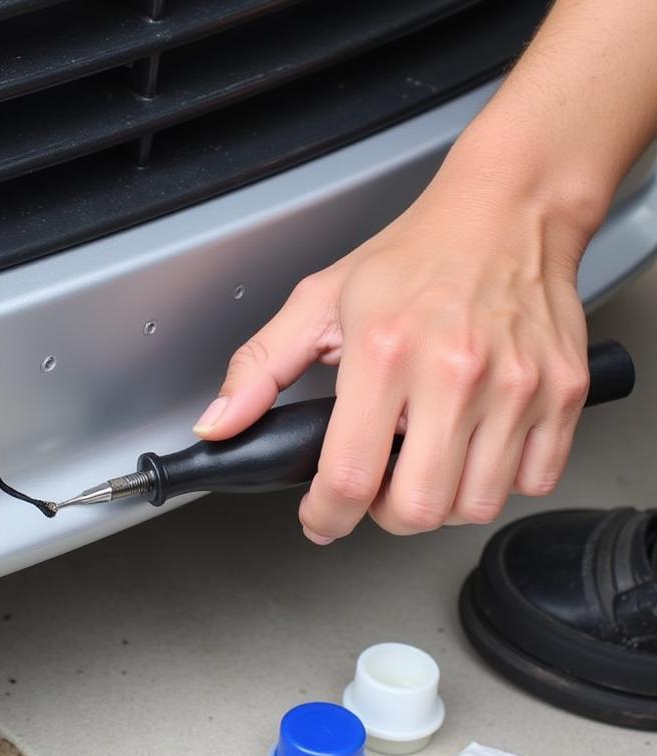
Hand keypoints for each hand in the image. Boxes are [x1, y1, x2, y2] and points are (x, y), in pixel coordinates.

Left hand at [193, 157, 591, 543]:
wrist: (507, 211)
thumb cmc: (414, 257)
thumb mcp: (318, 303)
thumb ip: (259, 369)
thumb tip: (217, 425)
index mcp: (384, 353)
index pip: (349, 479)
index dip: (325, 517)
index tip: (319, 517)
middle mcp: (455, 373)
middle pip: (417, 509)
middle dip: (384, 515)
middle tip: (376, 486)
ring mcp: (517, 386)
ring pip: (475, 506)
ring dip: (440, 503)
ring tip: (424, 462)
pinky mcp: (563, 392)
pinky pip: (534, 480)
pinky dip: (499, 482)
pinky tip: (475, 448)